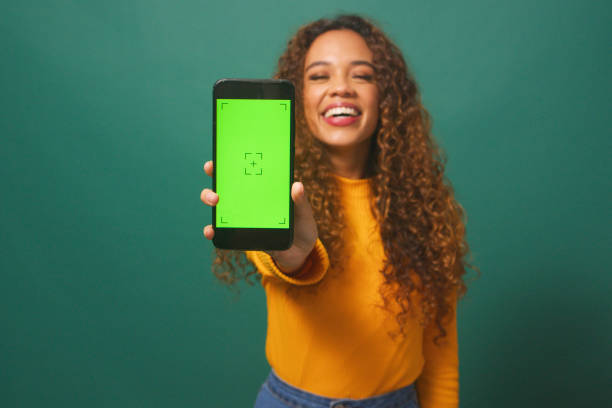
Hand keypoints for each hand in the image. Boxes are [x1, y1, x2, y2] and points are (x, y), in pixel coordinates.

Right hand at [200, 160, 317, 273]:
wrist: (299, 253)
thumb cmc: (301, 227)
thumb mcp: (304, 213)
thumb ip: (300, 201)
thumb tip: (297, 186)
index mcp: (264, 189)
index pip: (245, 170)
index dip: (230, 161)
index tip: (221, 154)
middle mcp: (248, 200)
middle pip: (225, 183)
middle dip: (215, 175)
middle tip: (213, 172)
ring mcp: (241, 216)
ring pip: (218, 204)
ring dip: (209, 198)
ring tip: (215, 200)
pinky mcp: (238, 235)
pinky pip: (221, 231)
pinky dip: (212, 230)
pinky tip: (211, 230)